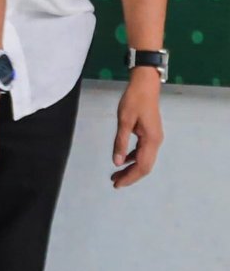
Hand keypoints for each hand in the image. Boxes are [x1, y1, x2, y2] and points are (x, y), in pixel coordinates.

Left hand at [112, 72, 163, 188]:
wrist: (145, 85)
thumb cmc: (134, 100)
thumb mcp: (124, 121)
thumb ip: (120, 142)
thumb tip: (117, 162)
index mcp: (151, 140)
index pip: (141, 166)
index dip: (130, 177)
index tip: (117, 184)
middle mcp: (156, 142)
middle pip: (144, 166)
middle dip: (130, 176)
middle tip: (114, 182)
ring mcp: (154, 138)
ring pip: (144, 159)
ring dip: (131, 168)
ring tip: (116, 174)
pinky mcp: (150, 134)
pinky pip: (143, 151)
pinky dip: (133, 158)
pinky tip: (123, 160)